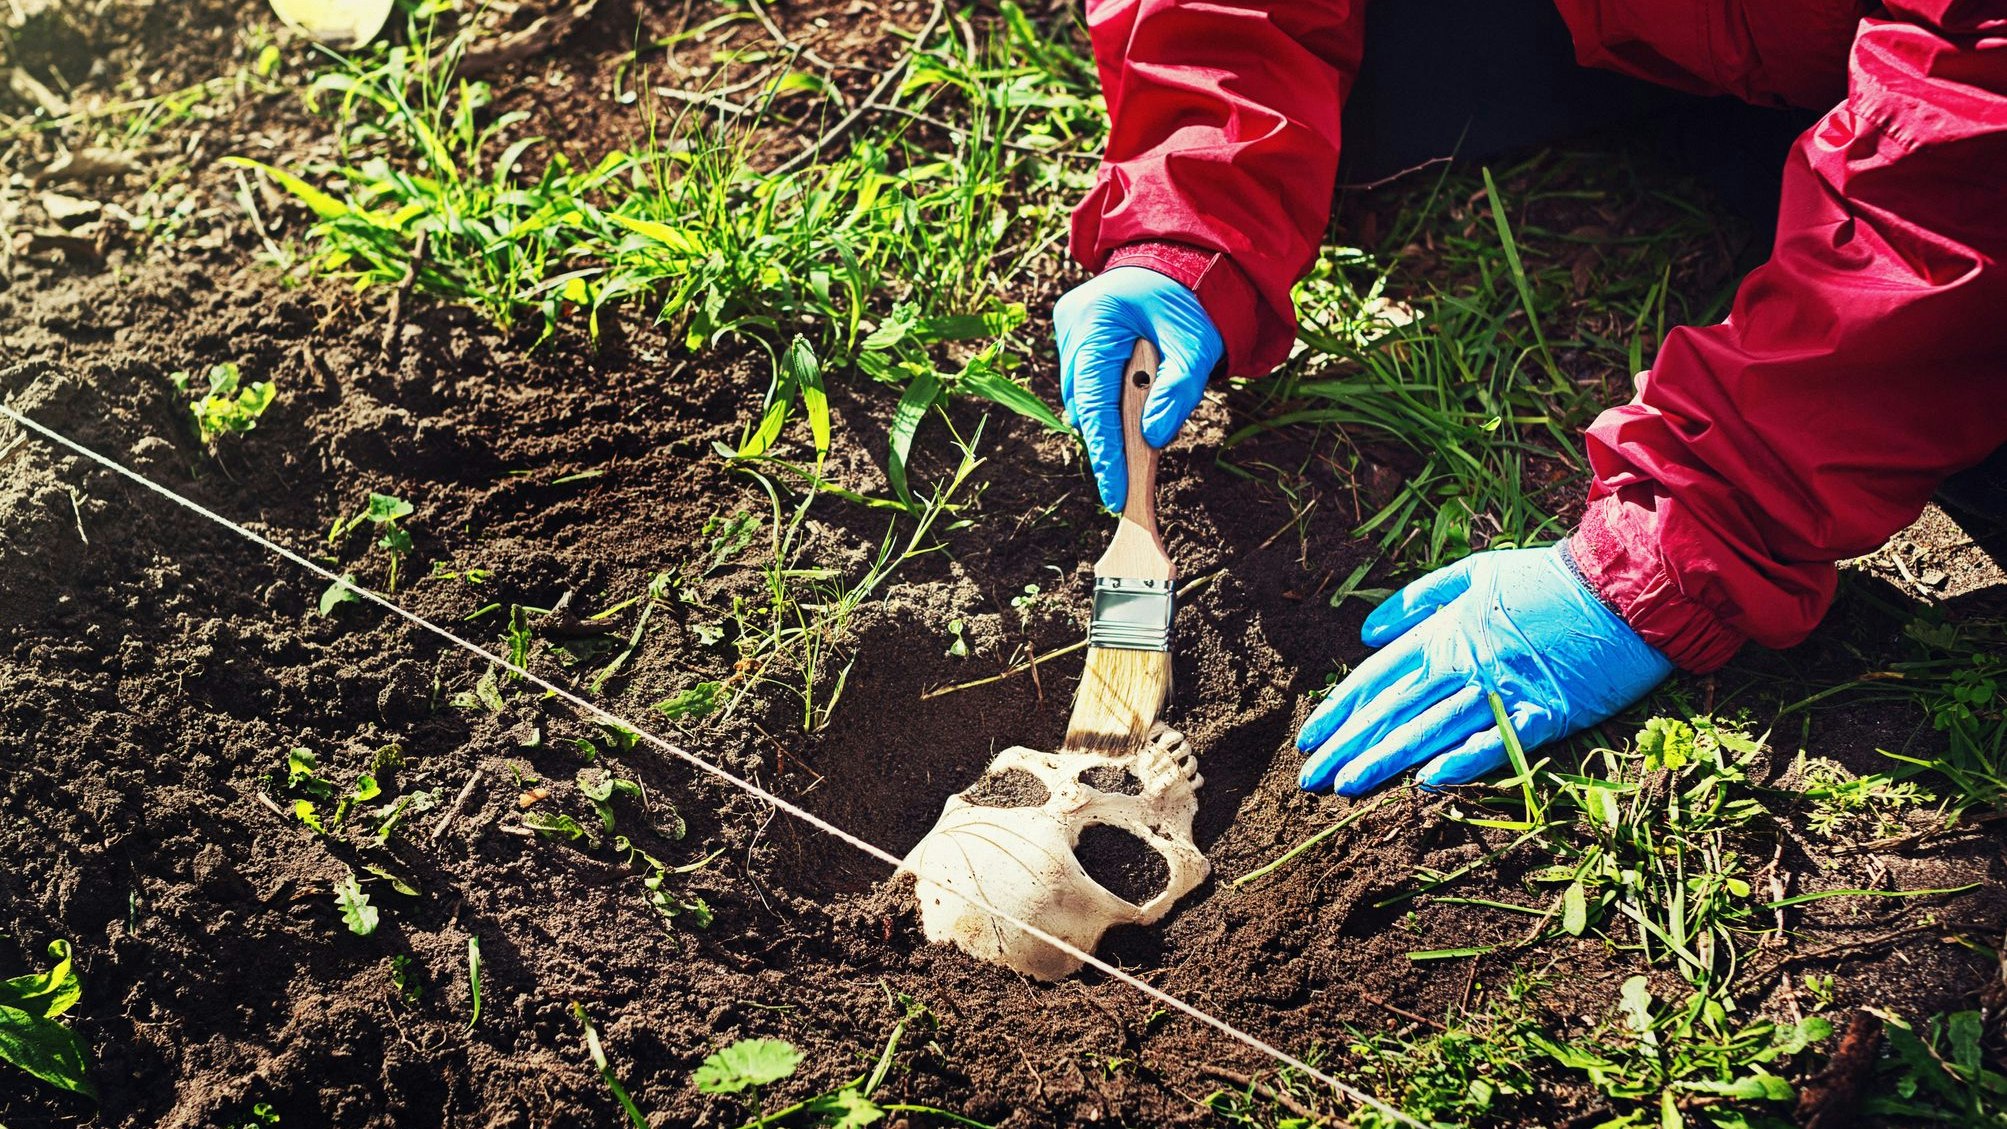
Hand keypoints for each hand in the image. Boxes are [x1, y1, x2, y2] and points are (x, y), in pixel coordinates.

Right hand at [1054, 267, 1222, 510]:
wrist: (1181, 257)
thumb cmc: (1191, 297)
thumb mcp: (1196, 346)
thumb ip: (1177, 392)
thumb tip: (1153, 439)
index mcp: (1097, 320)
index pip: (1095, 401)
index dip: (1106, 452)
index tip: (1115, 494)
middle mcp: (1072, 324)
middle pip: (1083, 402)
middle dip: (1109, 437)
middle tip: (1132, 475)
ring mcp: (1069, 328)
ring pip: (1082, 395)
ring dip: (1110, 416)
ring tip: (1141, 424)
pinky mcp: (1075, 333)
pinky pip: (1086, 379)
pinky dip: (1109, 398)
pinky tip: (1133, 399)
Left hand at [1296, 545, 1672, 795]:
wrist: (1623, 586)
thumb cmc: (1546, 579)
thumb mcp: (1474, 572)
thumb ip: (1418, 600)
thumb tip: (1368, 632)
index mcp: (1445, 633)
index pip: (1377, 677)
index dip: (1338, 709)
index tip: (1307, 739)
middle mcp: (1465, 664)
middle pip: (1393, 709)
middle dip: (1348, 745)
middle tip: (1309, 780)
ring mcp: (1504, 690)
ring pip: (1432, 730)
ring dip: (1386, 760)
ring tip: (1346, 786)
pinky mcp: (1546, 712)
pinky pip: (1496, 741)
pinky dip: (1461, 760)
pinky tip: (1426, 782)